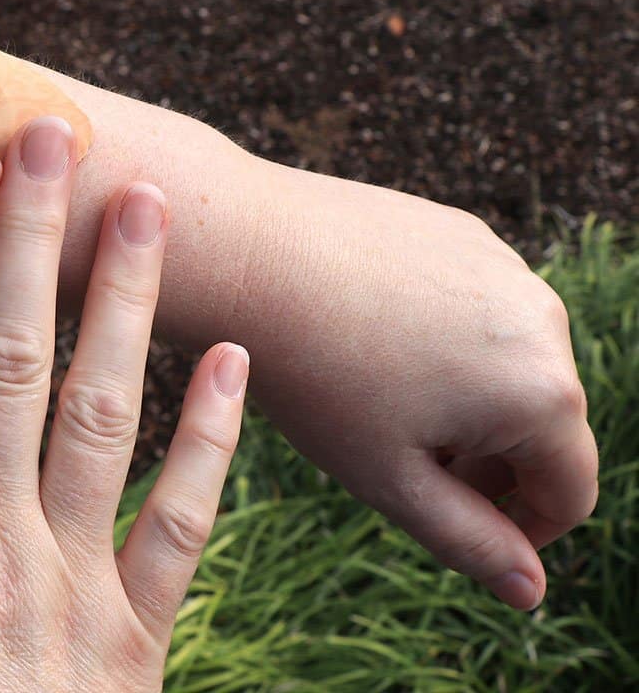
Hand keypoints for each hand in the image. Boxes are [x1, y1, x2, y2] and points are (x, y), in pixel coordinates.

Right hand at [0, 116, 247, 691]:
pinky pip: (182, 523)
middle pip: (10, 362)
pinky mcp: (137, 631)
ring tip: (145, 208)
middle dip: (32, 244)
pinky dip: (210, 438)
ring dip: (125, 305)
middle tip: (56, 142)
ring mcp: (71, 580)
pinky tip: (230, 356)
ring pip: (100, 416)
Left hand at [243, 162, 598, 610]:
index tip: (464, 521)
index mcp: (541, 391)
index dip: (524, 524)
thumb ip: (471, 542)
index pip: (570, 489)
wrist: (249, 254)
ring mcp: (500, 262)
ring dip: (472, 392)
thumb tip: (532, 590)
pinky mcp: (459, 229)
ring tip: (388, 397)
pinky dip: (448, 332)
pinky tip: (377, 336)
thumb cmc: (313, 375)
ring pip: (509, 357)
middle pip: (545, 419)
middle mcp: (542, 317)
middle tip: (411, 460)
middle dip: (493, 456)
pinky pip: (475, 301)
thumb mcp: (391, 477)